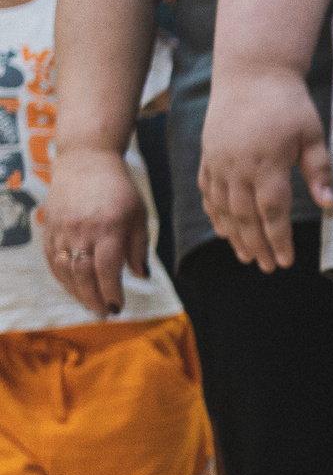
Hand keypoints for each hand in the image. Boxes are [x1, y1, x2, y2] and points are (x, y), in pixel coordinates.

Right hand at [40, 146, 151, 316]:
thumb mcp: (139, 215)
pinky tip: (72, 287)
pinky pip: (51, 258)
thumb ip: (139, 247)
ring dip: (77, 291)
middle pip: (83, 274)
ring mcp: (62, 229)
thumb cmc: (119, 189)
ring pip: (64, 269)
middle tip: (104, 313)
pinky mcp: (49, 226)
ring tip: (90, 304)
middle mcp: (82, 230)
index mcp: (108, 228)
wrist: (86, 160)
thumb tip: (141, 276)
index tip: (119, 307)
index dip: (111, 292)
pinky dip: (61, 276)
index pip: (107, 269)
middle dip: (94, 298)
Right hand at [200, 64, 332, 271]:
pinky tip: (223, 229)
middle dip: (256, 244)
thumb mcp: (312, 134)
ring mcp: (218, 161)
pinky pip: (207, 191)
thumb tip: (330, 205)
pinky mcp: (208, 155)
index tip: (285, 260)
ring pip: (223, 208)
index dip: (277, 239)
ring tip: (245, 256)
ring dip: (234, 235)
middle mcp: (237, 167)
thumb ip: (319, 170)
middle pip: (245, 216)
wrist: (250, 73)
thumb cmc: (287, 103)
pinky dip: (215, 213)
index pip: (272, 212)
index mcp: (266, 163)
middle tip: (267, 267)